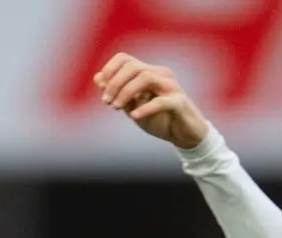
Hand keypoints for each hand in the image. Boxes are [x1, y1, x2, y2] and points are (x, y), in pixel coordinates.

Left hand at [93, 54, 210, 150]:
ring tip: (116, 107)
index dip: (109, 70)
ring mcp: (171, 87)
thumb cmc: (159, 119)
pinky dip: (145, 108)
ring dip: (126, 92)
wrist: (184, 134)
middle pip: (133, 66)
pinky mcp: (179, 103)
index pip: (125, 59)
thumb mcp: (132, 106)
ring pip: (146, 77)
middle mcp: (160, 75)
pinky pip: (161, 101)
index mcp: (148, 73)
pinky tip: (134, 116)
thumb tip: (97, 78)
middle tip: (107, 102)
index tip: (102, 89)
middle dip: (115, 83)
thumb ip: (117, 93)